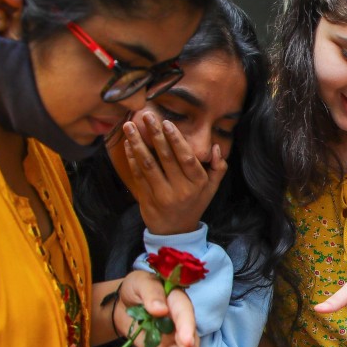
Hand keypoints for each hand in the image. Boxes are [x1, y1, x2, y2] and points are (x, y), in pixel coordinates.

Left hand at [116, 270, 198, 346]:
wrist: (122, 304)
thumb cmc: (136, 288)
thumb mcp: (140, 283)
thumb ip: (151, 294)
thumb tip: (160, 310)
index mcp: (177, 303)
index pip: (186, 315)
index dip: (187, 328)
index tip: (185, 341)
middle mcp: (180, 325)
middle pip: (190, 342)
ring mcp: (171, 341)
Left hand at [120, 112, 226, 235]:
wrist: (175, 231)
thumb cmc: (194, 203)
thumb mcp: (211, 188)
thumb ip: (218, 167)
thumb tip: (216, 147)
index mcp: (198, 183)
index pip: (187, 158)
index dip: (176, 140)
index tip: (167, 123)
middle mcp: (181, 189)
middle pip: (166, 157)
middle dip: (155, 134)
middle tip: (147, 115)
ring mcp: (162, 195)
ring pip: (148, 165)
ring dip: (137, 143)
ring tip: (129, 125)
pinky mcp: (147, 198)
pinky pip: (137, 175)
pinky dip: (131, 158)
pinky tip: (128, 143)